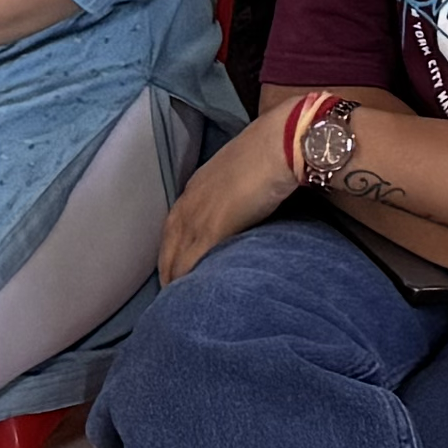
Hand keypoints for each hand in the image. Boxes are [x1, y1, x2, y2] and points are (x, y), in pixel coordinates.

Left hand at [158, 90, 316, 282]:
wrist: (279, 143)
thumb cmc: (269, 153)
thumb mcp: (243, 175)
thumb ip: (235, 195)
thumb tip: (243, 209)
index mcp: (196, 188)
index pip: (174, 227)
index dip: (173, 250)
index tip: (176, 268)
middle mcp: (189, 203)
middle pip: (168, 246)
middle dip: (168, 271)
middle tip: (171, 296)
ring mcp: (197, 217)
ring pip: (175, 258)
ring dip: (174, 280)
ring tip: (178, 304)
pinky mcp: (210, 230)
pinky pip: (189, 263)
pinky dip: (186, 281)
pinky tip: (189, 297)